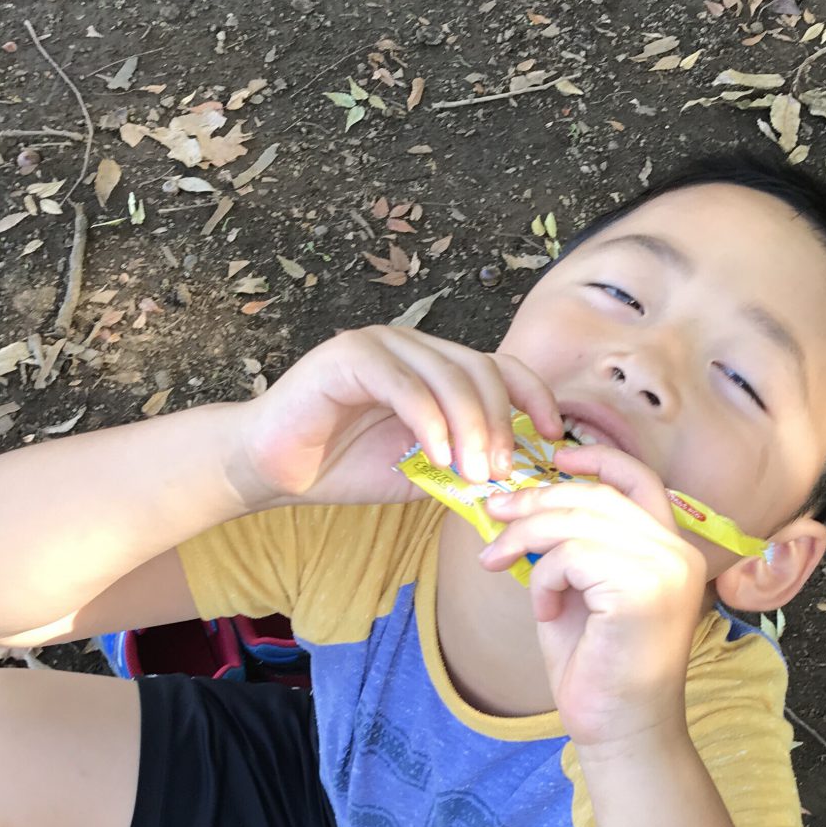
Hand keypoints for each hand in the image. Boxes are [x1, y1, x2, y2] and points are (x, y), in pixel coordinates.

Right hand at [234, 326, 562, 511]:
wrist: (273, 469)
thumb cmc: (346, 467)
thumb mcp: (423, 474)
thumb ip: (466, 467)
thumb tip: (521, 481)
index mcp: (436, 368)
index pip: (502, 368)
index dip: (534, 398)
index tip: (552, 439)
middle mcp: (414, 347)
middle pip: (481, 371)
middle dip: (501, 425)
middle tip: (501, 474)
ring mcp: (381, 345)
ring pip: (449, 375)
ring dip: (471, 428)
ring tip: (474, 474)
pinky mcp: (348, 356)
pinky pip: (404, 383)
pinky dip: (429, 421)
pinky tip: (438, 457)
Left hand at [480, 444, 705, 749]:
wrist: (620, 733)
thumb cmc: (598, 670)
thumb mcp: (581, 593)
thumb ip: (570, 547)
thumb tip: (524, 504)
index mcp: (671, 550)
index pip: (639, 478)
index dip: (596, 457)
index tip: (553, 455)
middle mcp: (678, 553)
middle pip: (596, 495)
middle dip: (534, 499)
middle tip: (492, 513)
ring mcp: (665, 569)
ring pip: (575, 521)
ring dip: (524, 539)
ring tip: (497, 563)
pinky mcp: (642, 589)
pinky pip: (569, 556)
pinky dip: (542, 579)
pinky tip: (545, 612)